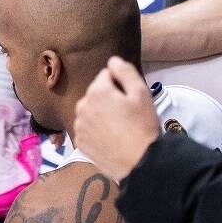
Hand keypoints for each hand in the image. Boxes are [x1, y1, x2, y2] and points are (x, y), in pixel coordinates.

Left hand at [72, 56, 162, 172]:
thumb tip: (112, 60)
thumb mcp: (141, 93)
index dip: (121, 84)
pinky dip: (95, 130)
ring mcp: (78, 125)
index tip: (130, 99)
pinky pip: (87, 128)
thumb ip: (125, 71)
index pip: (106, 75)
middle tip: (127, 114)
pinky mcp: (79, 142)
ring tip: (119, 128)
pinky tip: (110, 138)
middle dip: (109, 99)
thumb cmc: (143, 125)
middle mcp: (82, 105)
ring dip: (101, 114)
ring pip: (90, 111)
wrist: (140, 162)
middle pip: (96, 93)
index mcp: (96, 91)